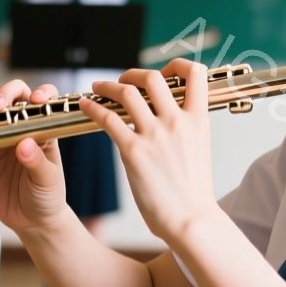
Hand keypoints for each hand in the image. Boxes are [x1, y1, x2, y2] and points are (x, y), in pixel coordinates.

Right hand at [0, 81, 73, 236]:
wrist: (29, 219)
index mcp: (43, 127)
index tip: (35, 101)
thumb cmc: (46, 196)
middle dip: (3, 94)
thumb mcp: (47, 181)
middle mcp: (21, 125)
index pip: (43, 99)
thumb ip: (37, 163)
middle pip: (12, 94)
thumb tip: (24, 143)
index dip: (39, 93)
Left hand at [79, 60, 220, 245]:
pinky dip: (94, 108)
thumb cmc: (194, 194)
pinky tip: (86, 106)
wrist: (191, 220)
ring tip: (98, 88)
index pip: (194, 74)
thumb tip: (174, 123)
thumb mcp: (199, 151)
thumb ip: (187, 132)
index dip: (176, 66)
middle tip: (124, 82)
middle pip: (153, 78)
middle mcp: (177, 121)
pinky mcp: (133, 151)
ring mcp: (155, 135)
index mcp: (198, 120)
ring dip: (108, 86)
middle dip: (133, 74)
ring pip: (128, 92)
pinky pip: (108, 119)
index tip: (164, 72)